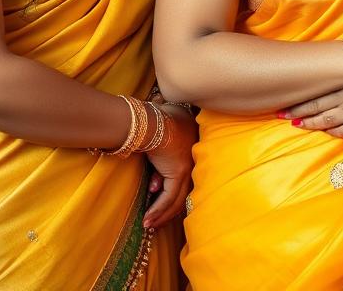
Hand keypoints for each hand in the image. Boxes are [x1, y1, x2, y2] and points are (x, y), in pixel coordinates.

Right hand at [143, 103, 196, 228]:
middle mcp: (194, 155)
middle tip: (158, 217)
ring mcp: (188, 165)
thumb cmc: (153, 118)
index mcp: (192, 140)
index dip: (172, 185)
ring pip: (177, 197)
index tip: (157, 192)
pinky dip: (158, 210)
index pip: (185, 169)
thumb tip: (158, 128)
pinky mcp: (178, 173)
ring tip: (150, 224)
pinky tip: (148, 220)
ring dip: (162, 213)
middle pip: (184, 187)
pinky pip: (168, 198)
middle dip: (170, 205)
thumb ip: (162, 131)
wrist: (151, 121)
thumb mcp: (161, 123)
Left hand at [282, 86, 342, 137]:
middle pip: (317, 106)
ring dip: (310, 123)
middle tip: (280, 115)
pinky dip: (333, 132)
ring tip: (295, 125)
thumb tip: (326, 74)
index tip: (283, 103)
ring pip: (327, 120)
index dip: (299, 100)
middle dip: (297, 112)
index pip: (316, 93)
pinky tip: (325, 131)